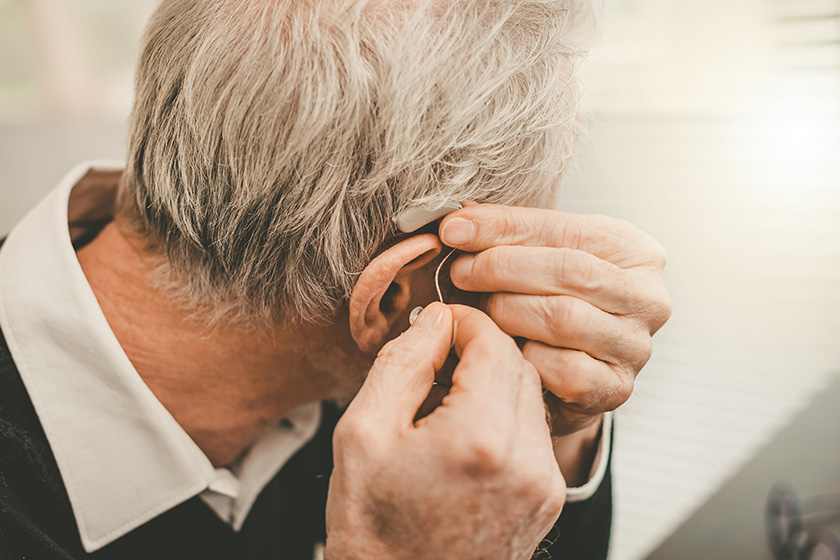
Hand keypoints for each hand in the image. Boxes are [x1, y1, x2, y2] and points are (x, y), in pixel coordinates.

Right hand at [325, 303, 564, 559]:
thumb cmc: (373, 527)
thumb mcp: (363, 432)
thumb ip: (403, 362)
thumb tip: (435, 320)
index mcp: (480, 438)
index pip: (493, 343)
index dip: (463, 322)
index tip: (437, 325)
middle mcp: (527, 461)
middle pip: (518, 365)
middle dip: (479, 350)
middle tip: (435, 361)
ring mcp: (544, 484)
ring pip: (530, 396)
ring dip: (493, 382)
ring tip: (444, 402)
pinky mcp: (547, 499)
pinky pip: (535, 432)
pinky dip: (505, 416)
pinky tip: (464, 433)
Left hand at [440, 205, 670, 438]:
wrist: (565, 372)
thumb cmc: (551, 302)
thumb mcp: (538, 256)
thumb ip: (506, 234)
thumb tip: (458, 226)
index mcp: (637, 252)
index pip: (567, 229)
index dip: (505, 227)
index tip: (455, 230)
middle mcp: (648, 298)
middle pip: (570, 271)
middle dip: (502, 268)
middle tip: (460, 272)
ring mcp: (635, 347)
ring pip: (563, 318)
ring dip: (507, 311)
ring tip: (480, 309)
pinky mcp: (616, 388)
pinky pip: (563, 369)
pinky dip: (526, 357)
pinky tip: (510, 349)